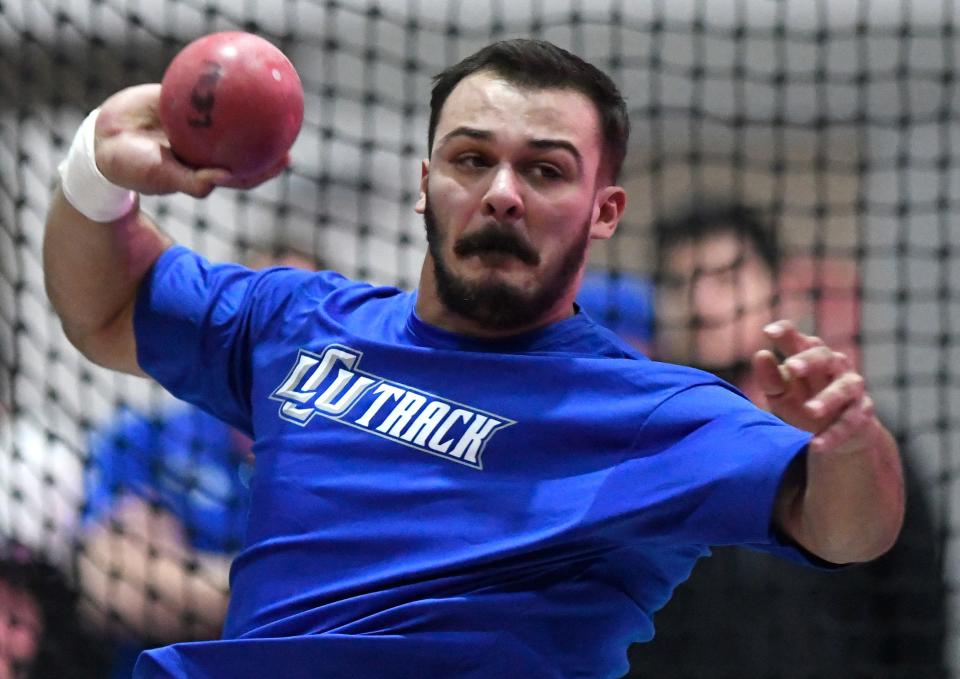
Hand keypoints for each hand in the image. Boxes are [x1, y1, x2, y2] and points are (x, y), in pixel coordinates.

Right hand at [93, 84, 288, 197]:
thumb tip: (223, 181)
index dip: (265, 168)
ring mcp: (194, 127)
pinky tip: (231, 71)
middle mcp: (204, 150)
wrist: (104, 140)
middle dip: (266, 141)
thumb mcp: (161, 176)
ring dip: (248, 109)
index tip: (284, 159)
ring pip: (226, 117)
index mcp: (205, 170)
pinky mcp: (181, 104)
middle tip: (289, 130)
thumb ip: (191, 181)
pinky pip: (202, 92)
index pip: (243, 172)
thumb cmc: (131, 166)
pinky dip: (216, 84)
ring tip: (269, 96)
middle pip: (242, 146)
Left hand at [752, 320, 876, 454]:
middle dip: (809, 361)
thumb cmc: (802, 403)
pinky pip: (849, 424)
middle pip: (824, 357)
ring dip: (828, 399)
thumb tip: (760, 355)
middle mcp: (834, 366)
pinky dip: (834, 435)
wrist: (837, 433)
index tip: (768, 331)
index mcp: (811, 356)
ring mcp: (851, 389)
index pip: (799, 339)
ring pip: (843, 389)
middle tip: (791, 366)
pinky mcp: (862, 415)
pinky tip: (816, 445)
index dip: (786, 333)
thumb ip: (770, 377)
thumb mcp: (782, 393)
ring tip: (811, 410)